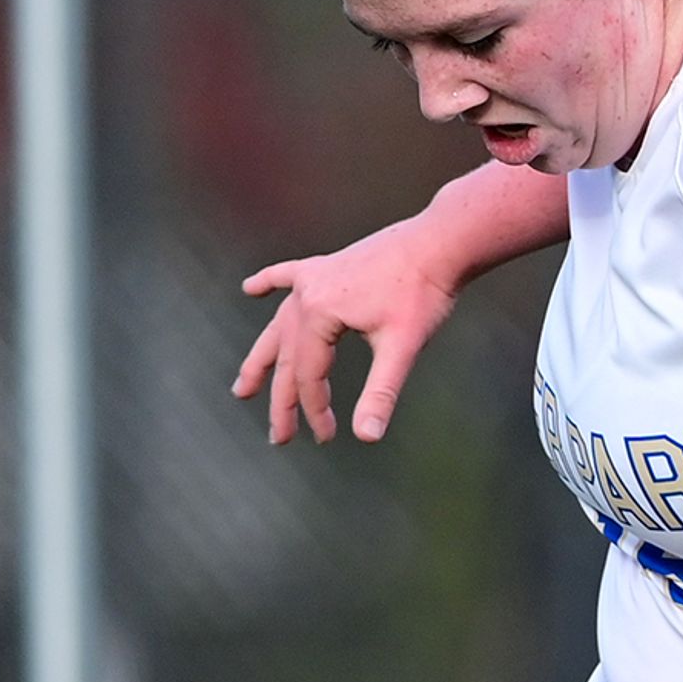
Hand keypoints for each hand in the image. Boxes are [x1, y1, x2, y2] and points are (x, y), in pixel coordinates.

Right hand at [232, 216, 462, 444]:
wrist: (438, 243)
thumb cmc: (423, 294)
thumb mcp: (403, 347)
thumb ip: (381, 393)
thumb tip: (368, 438)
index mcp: (319, 313)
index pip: (310, 375)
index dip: (315, 410)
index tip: (326, 438)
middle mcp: (307, 294)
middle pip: (290, 357)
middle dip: (284, 400)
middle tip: (280, 438)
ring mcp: (315, 278)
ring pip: (281, 325)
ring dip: (264, 357)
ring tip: (243, 387)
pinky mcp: (328, 267)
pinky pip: (288, 276)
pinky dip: (269, 282)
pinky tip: (250, 289)